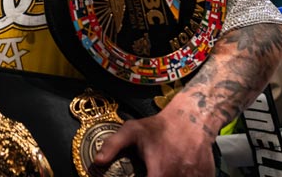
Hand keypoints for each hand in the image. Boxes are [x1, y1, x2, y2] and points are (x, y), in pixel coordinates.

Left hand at [94, 112, 214, 176]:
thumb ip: (112, 145)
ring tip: (162, 169)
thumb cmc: (159, 127)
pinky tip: (176, 170)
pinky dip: (184, 176)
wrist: (192, 119)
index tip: (138, 176)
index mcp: (160, 171)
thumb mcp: (132, 131)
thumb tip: (97, 162)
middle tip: (151, 171)